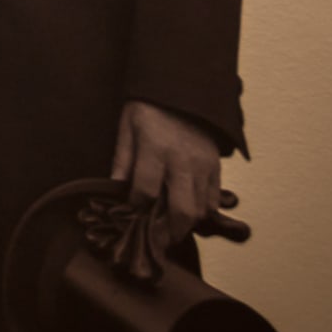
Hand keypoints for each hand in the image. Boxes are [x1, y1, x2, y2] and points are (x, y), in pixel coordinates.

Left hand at [112, 100, 222, 238]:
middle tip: (158, 240)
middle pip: (182, 210)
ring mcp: (203, 165)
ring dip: (186, 224)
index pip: (145, 191)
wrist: (183, 90)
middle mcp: (183, 161)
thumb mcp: (127, 128)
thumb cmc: (149, 109)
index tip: (130, 212)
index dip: (135, 207)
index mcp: (156, 150)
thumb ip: (122, 160)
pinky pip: (213, 199)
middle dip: (169, 232)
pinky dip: (202, 211)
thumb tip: (115, 189)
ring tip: (170, 228)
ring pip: (201, 209)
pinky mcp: (216, 166)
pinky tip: (187, 212)